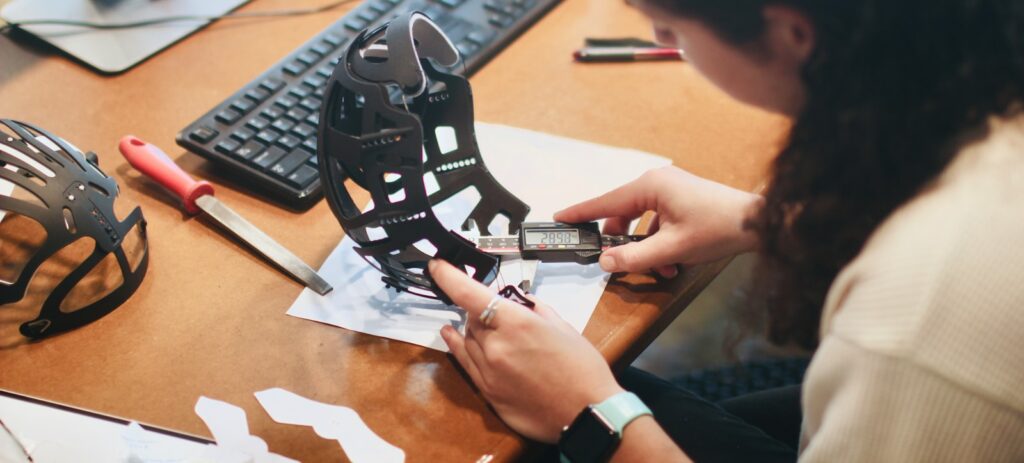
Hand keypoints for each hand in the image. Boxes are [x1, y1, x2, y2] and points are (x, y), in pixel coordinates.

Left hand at [430, 259, 622, 442]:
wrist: (588, 414)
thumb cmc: (582, 371)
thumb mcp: (562, 327)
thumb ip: (533, 308)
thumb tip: (517, 301)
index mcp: (516, 323)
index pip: (468, 293)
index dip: (448, 276)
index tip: (438, 266)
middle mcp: (496, 346)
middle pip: (471, 317)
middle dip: (482, 310)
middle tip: (501, 312)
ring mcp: (488, 371)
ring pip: (468, 338)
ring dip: (476, 329)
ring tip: (490, 327)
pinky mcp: (488, 392)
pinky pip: (465, 362)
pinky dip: (458, 346)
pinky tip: (451, 335)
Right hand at [555, 166, 762, 276]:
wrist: (757, 223)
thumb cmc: (719, 227)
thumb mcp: (672, 248)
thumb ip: (635, 257)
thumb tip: (606, 261)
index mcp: (650, 186)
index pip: (605, 202)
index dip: (581, 213)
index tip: (560, 218)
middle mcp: (656, 183)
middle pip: (622, 214)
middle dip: (622, 242)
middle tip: (615, 261)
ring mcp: (669, 190)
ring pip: (640, 223)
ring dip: (644, 248)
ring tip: (658, 268)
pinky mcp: (679, 200)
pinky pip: (655, 223)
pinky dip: (657, 243)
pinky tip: (671, 263)